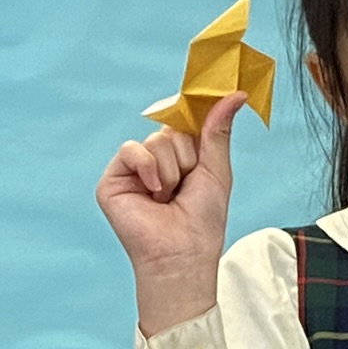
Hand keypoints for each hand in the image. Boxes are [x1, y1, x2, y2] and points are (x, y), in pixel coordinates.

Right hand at [96, 88, 237, 331]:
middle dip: (186, 158)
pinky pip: (131, 150)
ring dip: (171, 172)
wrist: (182, 254)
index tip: (210, 105)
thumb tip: (235, 94)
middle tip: (185, 187)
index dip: (194, 119)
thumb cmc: (202, 221)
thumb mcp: (216, 170)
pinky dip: (147, 169)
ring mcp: (132, 170)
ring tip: (168, 198)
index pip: (183, 123)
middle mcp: (154, 161)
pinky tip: (154, 192)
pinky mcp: (112, 180)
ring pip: (155, 141)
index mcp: (178, 157)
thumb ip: (217, 131)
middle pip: (171, 130)